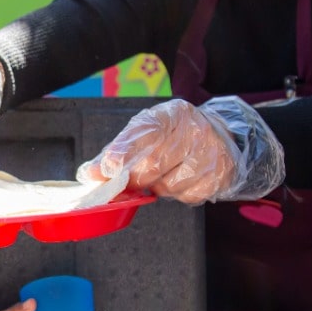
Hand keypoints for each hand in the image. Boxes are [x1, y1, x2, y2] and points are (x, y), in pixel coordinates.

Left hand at [78, 98, 239, 205]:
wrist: (221, 136)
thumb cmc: (176, 134)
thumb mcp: (148, 129)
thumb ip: (118, 148)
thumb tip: (90, 172)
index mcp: (172, 114)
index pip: (141, 134)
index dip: (118, 155)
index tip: (101, 171)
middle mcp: (194, 131)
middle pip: (152, 164)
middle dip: (133, 178)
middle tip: (128, 182)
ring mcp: (210, 154)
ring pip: (168, 186)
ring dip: (156, 187)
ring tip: (160, 176)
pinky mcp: (219, 176)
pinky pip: (187, 196)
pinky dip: (177, 194)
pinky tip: (179, 180)